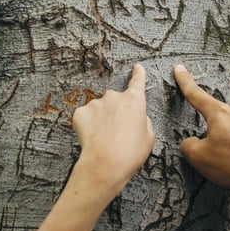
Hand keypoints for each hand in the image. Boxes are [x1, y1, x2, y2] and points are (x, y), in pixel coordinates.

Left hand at [71, 63, 154, 197]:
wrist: (105, 164)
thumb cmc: (130, 153)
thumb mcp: (149, 137)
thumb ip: (143, 121)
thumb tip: (137, 118)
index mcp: (134, 100)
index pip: (138, 81)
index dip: (138, 74)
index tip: (137, 67)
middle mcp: (114, 96)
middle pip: (116, 101)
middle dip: (116, 113)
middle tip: (118, 133)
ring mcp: (96, 103)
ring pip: (100, 109)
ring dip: (102, 120)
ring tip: (105, 140)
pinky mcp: (80, 112)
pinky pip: (86, 117)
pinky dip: (88, 126)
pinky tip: (93, 139)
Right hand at [174, 64, 229, 206]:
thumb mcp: (199, 158)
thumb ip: (188, 146)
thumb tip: (191, 143)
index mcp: (219, 113)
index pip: (196, 94)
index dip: (185, 82)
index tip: (180, 69)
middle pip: (216, 118)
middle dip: (212, 135)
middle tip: (215, 157)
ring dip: (229, 143)